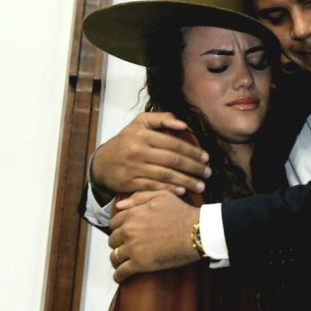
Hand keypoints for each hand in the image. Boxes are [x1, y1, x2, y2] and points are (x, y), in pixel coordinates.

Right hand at [91, 112, 209, 195]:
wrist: (102, 163)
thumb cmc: (126, 140)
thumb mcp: (140, 123)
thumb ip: (163, 119)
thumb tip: (184, 125)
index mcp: (142, 134)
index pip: (173, 144)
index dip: (192, 151)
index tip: (206, 157)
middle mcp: (137, 150)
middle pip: (172, 160)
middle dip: (193, 168)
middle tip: (208, 173)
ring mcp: (133, 168)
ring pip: (165, 175)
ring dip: (186, 181)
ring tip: (201, 185)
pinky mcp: (129, 183)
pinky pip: (154, 187)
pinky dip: (169, 190)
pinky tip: (182, 191)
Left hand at [108, 190, 201, 281]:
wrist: (197, 232)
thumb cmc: (183, 213)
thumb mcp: (162, 196)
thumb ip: (139, 197)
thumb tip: (120, 205)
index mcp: (133, 214)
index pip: (114, 223)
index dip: (118, 228)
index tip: (123, 234)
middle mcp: (129, 230)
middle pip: (112, 240)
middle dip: (117, 244)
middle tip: (125, 248)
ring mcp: (133, 248)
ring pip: (114, 256)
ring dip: (116, 260)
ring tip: (121, 263)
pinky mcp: (140, 264)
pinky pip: (121, 272)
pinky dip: (119, 276)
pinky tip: (121, 277)